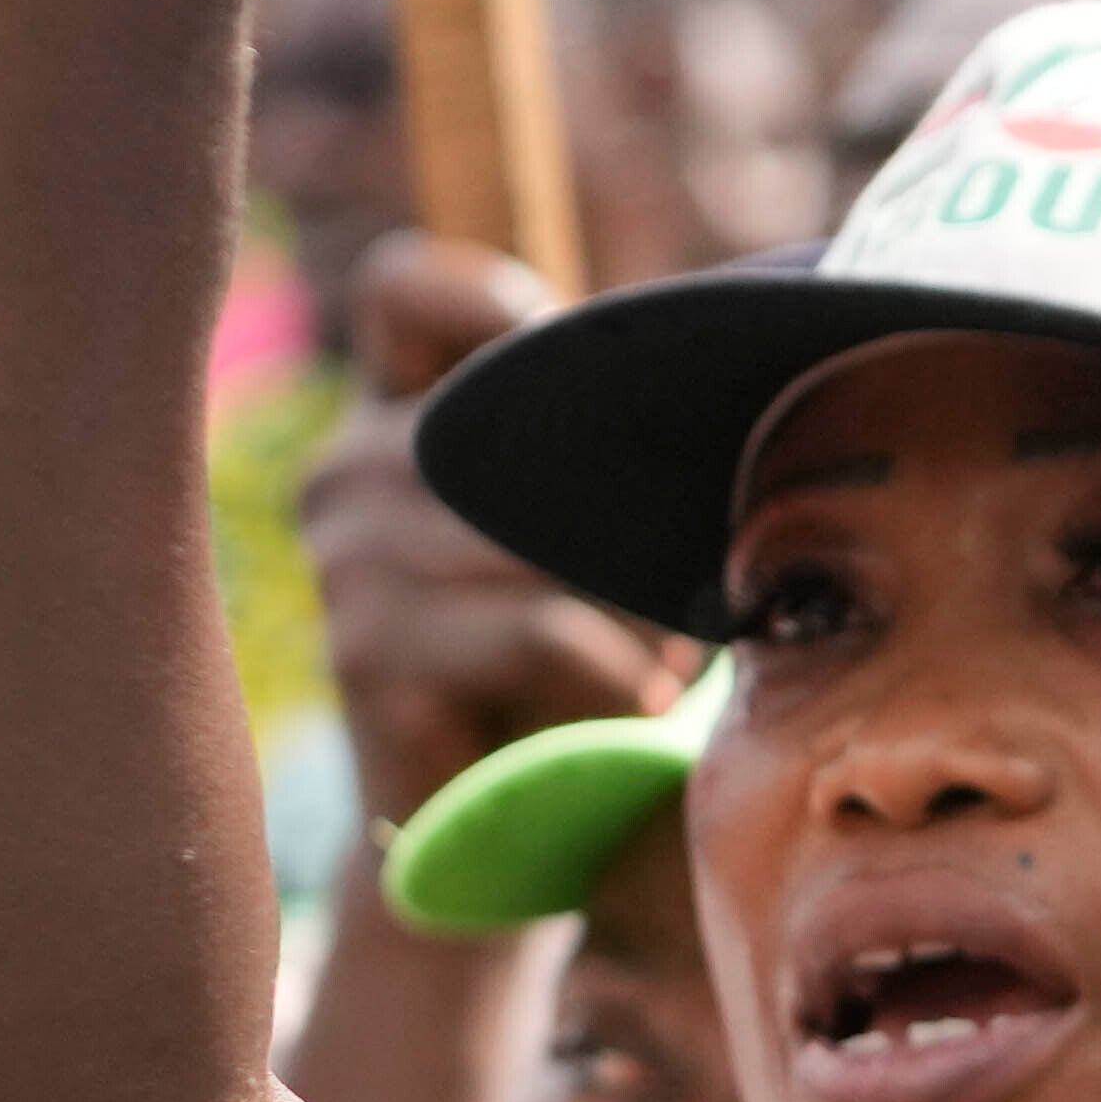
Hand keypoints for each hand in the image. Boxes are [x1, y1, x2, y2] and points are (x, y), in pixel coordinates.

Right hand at [299, 235, 683, 815]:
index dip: (488, 295)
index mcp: (389, 410)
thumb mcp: (584, 514)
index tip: (564, 350)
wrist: (496, 814)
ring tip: (664, 652)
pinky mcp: (366, 652)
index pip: (400, 286)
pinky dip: (614, 667)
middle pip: (526, 426)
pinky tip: (635, 700)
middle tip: (683, 575)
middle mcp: (343, 469)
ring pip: (544, 533)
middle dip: (628, 507)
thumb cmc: (564, 645)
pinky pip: (535, 626)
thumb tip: (757, 333)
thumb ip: (607, 424)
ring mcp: (343, 559)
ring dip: (636, 598)